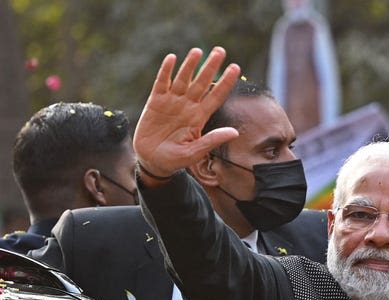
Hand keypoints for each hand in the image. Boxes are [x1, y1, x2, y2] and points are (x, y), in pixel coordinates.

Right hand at [133, 47, 241, 181]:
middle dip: (211, 67)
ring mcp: (171, 102)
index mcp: (199, 117)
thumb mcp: (194, 152)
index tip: (236, 68)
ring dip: (190, 65)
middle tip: (220, 50)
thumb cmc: (175, 159)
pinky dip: (165, 71)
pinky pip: (161, 83)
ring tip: (198, 51)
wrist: (152, 161)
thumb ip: (212, 140)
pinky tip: (172, 59)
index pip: (216, 96)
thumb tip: (235, 132)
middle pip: (201, 82)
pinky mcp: (155, 102)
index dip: (225, 82)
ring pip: (183, 79)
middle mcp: (188, 106)